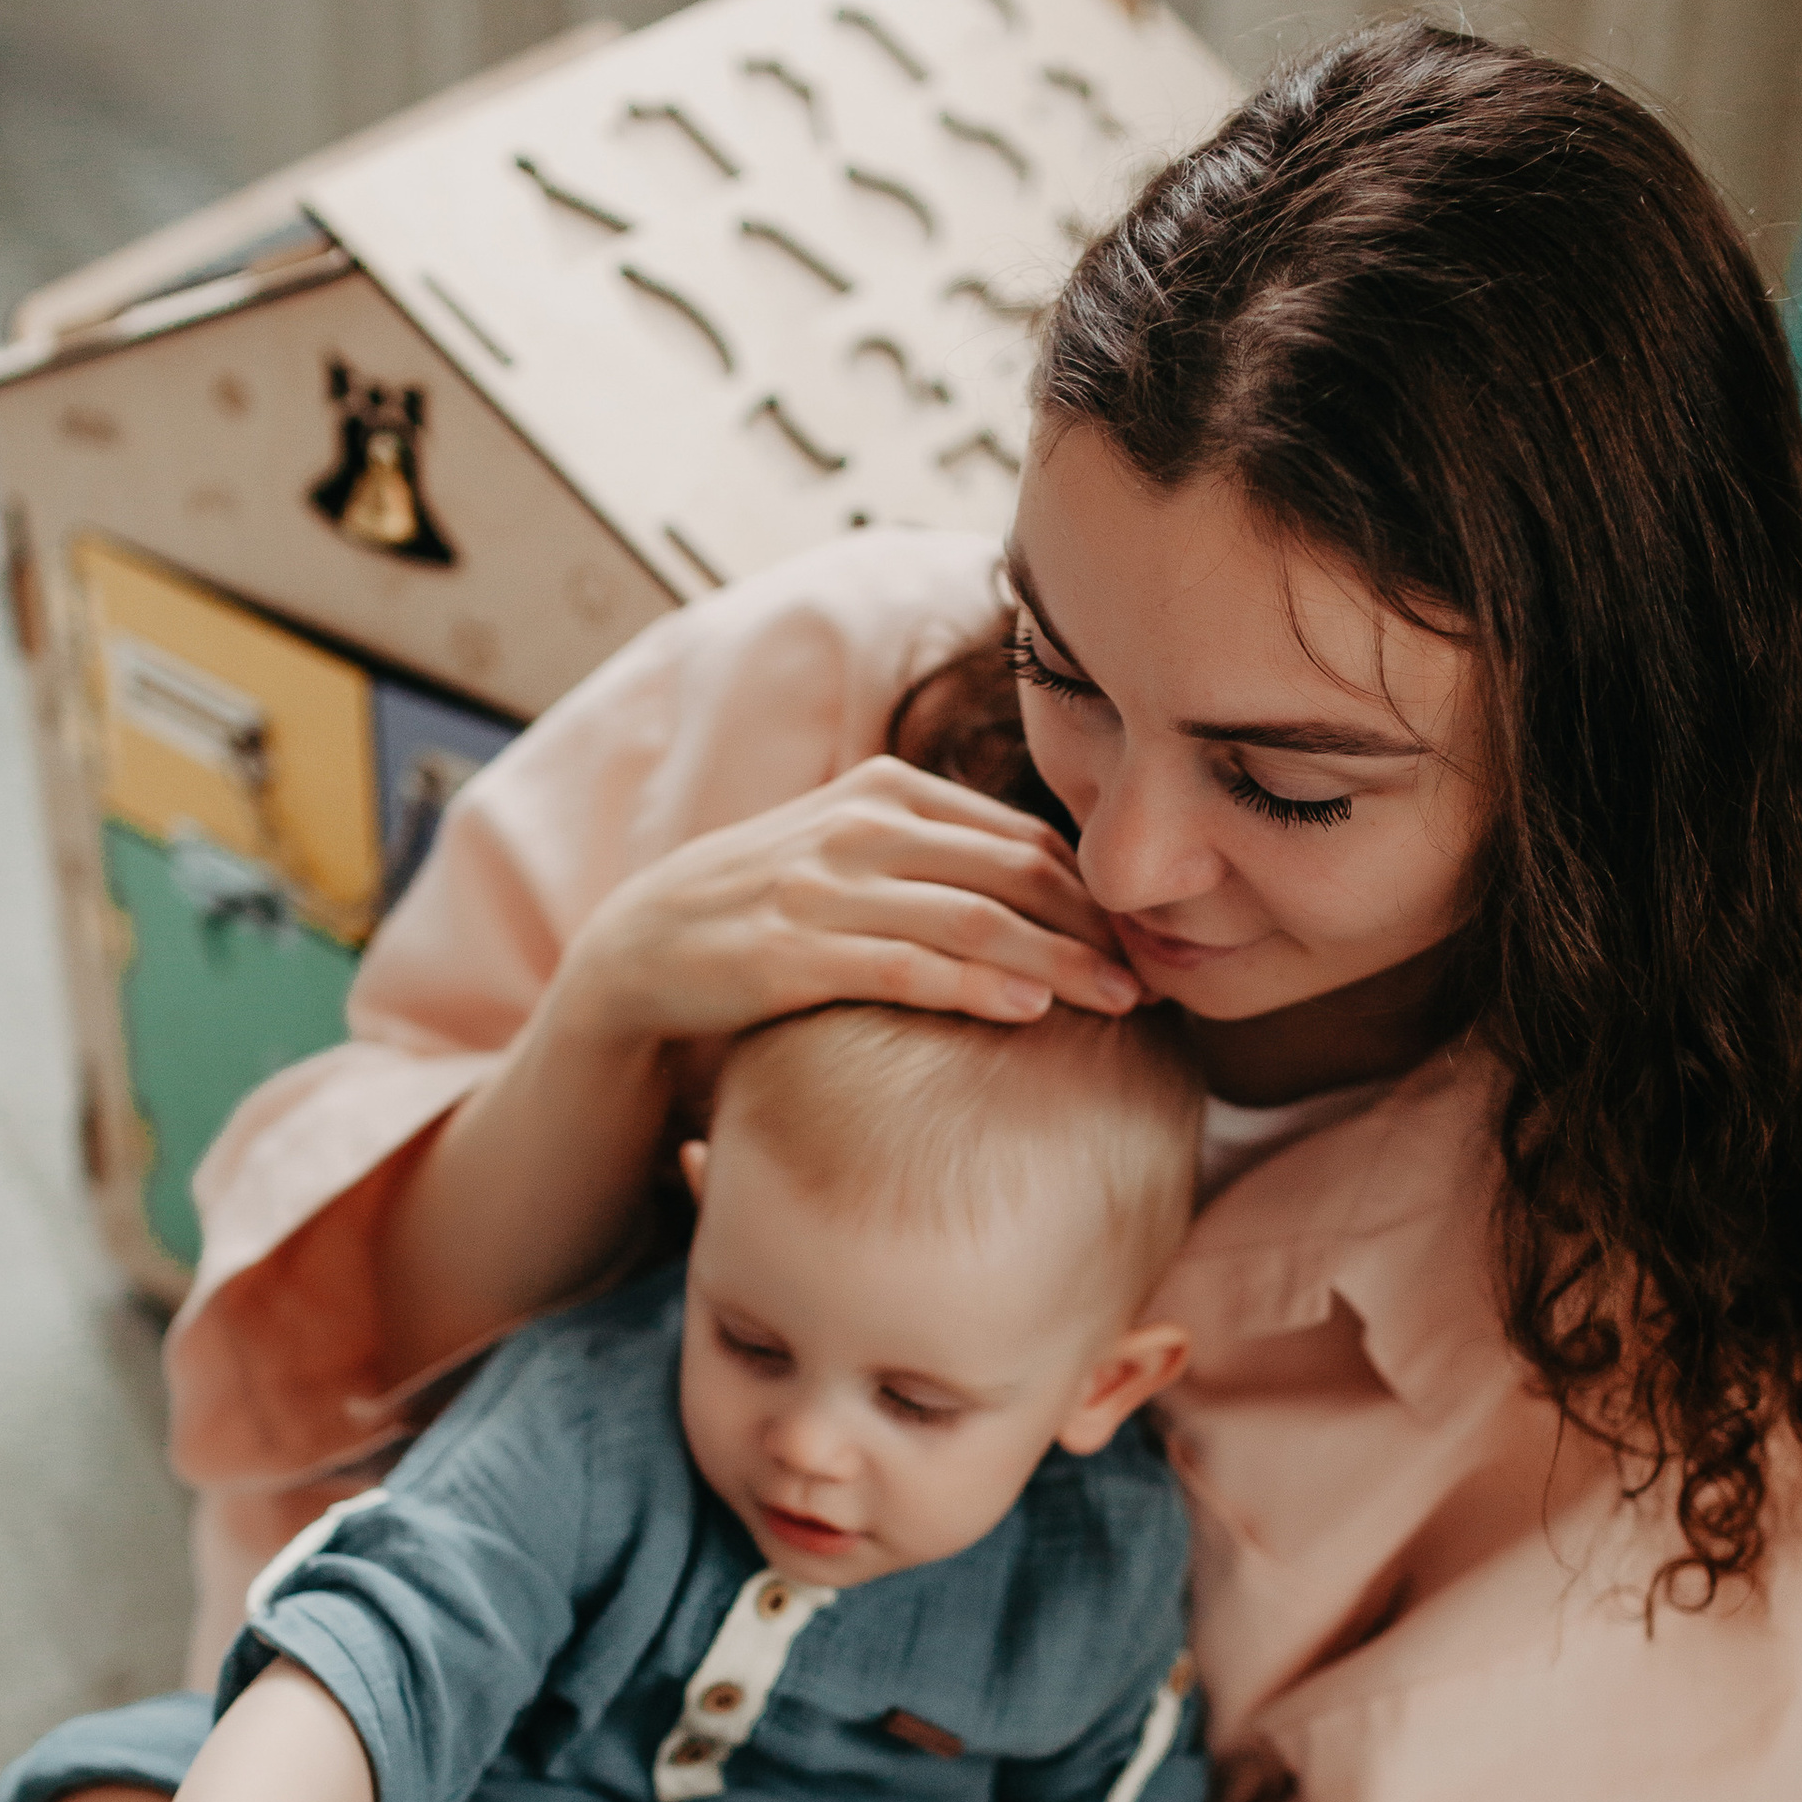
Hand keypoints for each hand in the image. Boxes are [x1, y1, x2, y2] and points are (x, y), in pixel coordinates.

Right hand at [556, 758, 1138, 1047]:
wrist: (640, 948)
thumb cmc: (768, 909)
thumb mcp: (852, 854)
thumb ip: (939, 857)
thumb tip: (1055, 888)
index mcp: (888, 791)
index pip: (1022, 838)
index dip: (1096, 891)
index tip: (1149, 940)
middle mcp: (862, 826)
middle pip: (1015, 873)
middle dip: (1097, 927)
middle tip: (1160, 975)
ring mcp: (823, 886)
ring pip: (974, 918)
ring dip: (1059, 962)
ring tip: (1121, 1001)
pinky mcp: (790, 950)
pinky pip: (904, 965)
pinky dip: (975, 985)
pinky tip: (1030, 1010)